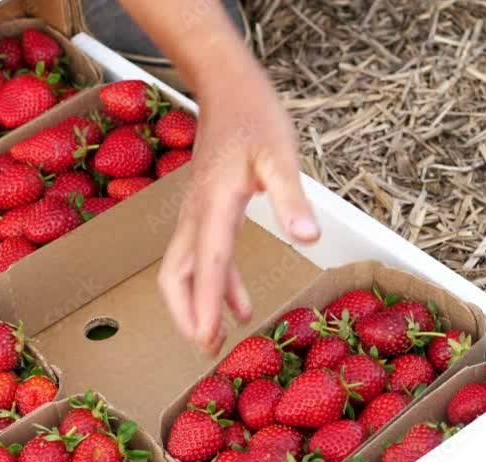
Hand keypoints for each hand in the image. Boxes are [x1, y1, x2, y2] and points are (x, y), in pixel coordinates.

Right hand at [157, 61, 319, 355]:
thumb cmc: (254, 118)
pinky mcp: (205, 212)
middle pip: (176, 276)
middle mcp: (196, 216)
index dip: (204, 304)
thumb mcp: (280, 156)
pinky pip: (202, 259)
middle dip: (185, 315)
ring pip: (182, 271)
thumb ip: (291, 199)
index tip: (205, 338)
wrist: (226, 90)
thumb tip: (309, 239)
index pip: (207, 265)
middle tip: (204, 348)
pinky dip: (216, 286)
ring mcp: (196, 215)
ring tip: (215, 340)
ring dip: (196, 306)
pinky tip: (239, 307)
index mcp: (215, 206)